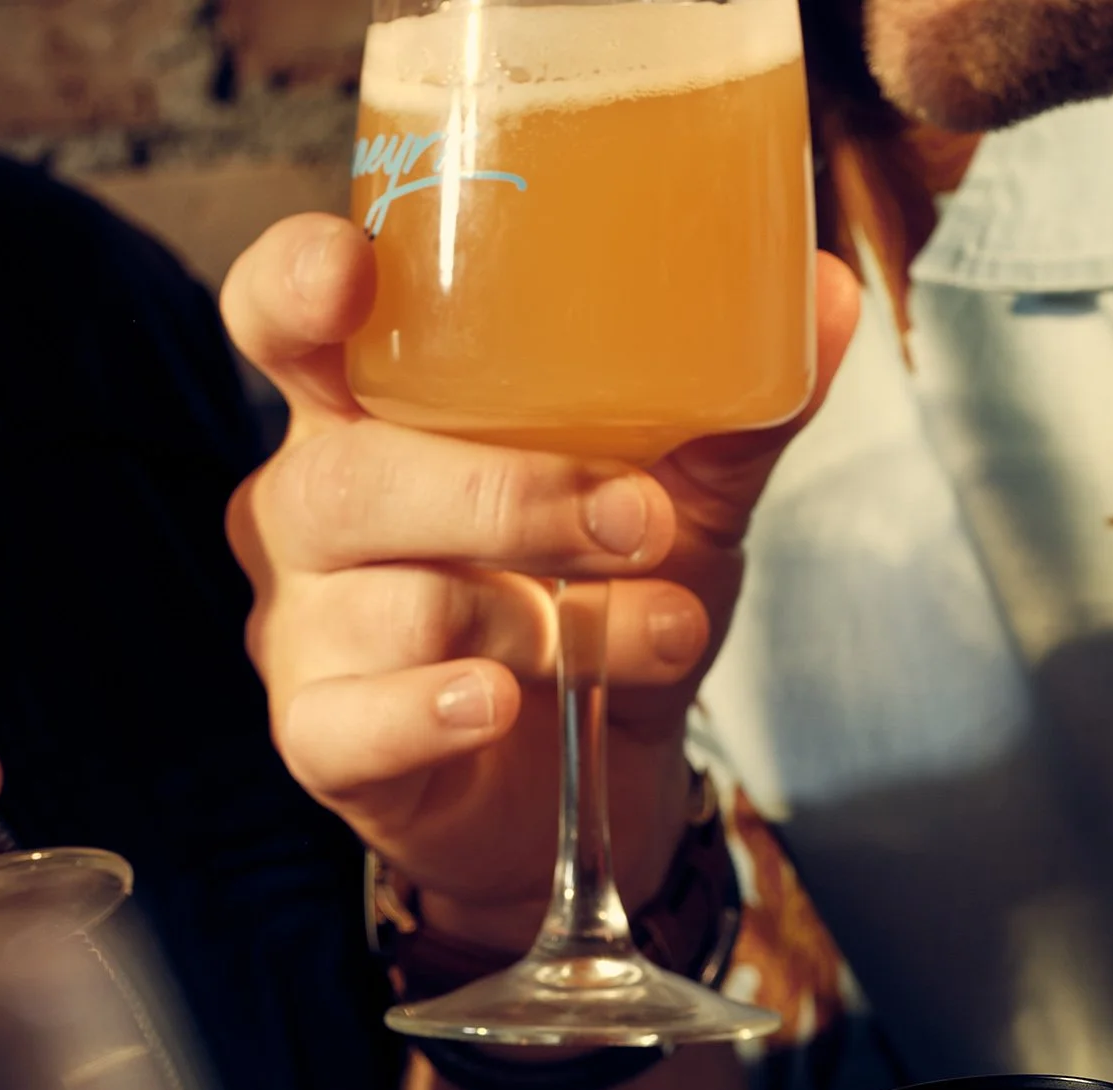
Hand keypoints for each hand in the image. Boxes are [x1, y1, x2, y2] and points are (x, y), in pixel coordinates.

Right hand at [221, 217, 860, 945]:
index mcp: (370, 411)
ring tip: (653, 631)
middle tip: (639, 520)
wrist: (597, 792)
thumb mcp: (679, 504)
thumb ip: (732, 411)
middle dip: (508, 496)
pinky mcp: (322, 740)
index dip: (294, 287)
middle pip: (352, 476)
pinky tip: (497, 703)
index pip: (283, 320)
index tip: (352, 274)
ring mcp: (307, 629)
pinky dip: (432, 711)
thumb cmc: (604, 609)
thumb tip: (829, 295)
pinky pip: (354, 722)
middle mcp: (311, 508)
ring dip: (540, 620)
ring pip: (391, 602)